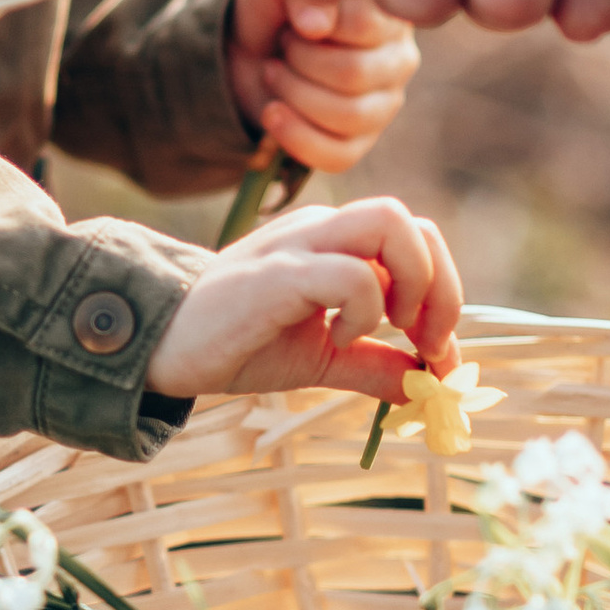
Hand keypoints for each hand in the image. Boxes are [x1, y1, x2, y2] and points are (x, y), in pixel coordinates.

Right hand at [145, 195, 460, 402]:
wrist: (165, 346)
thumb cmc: (239, 342)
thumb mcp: (324, 359)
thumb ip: (377, 364)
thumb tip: (435, 387)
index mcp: (337, 242)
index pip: (419, 241)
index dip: (445, 296)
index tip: (435, 357)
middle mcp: (325, 229)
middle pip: (415, 224)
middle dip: (441, 289)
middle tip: (423, 344)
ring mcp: (302, 244)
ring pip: (392, 222)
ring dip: (413, 284)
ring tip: (388, 329)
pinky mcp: (281, 273)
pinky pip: (352, 273)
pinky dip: (365, 310)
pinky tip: (335, 338)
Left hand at [224, 0, 418, 175]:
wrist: (248, 48)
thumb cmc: (276, 6)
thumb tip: (317, 24)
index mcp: (389, 12)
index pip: (365, 25)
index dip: (316, 24)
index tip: (295, 19)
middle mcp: (398, 58)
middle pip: (355, 74)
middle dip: (300, 61)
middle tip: (283, 46)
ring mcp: (384, 105)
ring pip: (348, 116)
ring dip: (294, 94)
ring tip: (274, 72)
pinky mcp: (360, 143)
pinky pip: (337, 156)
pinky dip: (294, 137)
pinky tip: (272, 112)